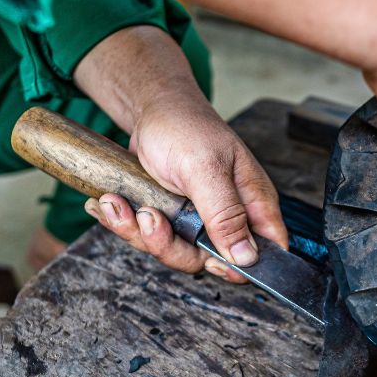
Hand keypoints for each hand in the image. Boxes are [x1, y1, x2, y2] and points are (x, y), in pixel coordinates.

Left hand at [72, 26, 286, 282]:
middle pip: (208, 261)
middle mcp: (228, 216)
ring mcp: (197, 220)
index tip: (206, 258)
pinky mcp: (171, 219)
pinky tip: (110, 203)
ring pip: (173, 252)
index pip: (267, 251)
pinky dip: (125, 223)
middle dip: (167, 245)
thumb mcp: (204, 168)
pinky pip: (150, 238)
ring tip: (116, 203)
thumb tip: (247, 257)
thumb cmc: (184, 126)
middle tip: (147, 217)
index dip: (240, 266)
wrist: (149, 110)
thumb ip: (226, 214)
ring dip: (137, 231)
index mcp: (251, 202)